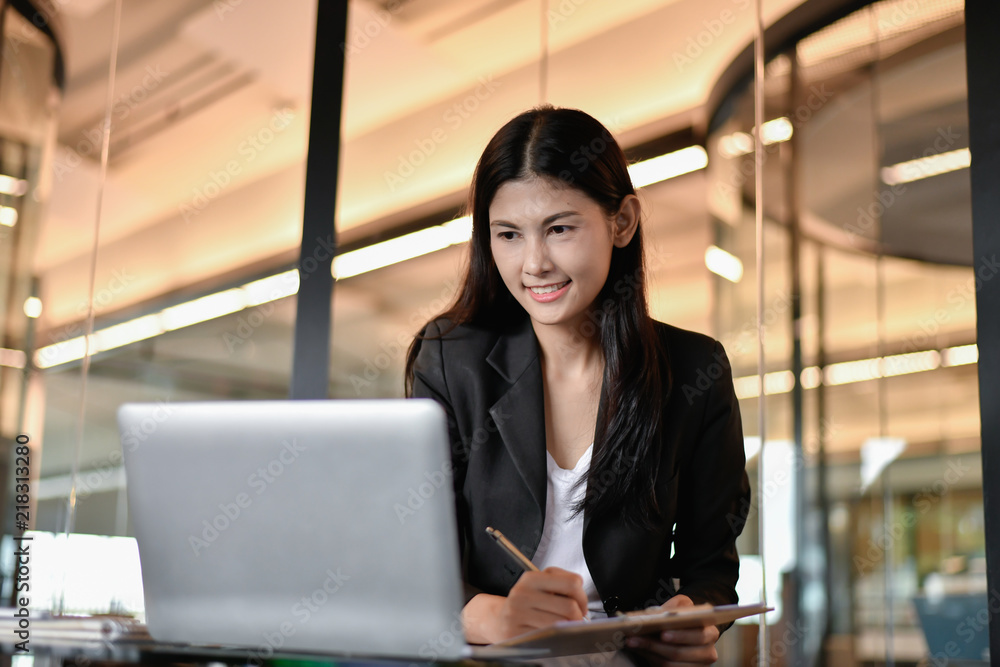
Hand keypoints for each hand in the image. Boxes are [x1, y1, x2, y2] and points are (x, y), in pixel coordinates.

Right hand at [463, 567, 587, 642]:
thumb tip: (581, 602)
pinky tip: (552, 633)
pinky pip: (548, 635)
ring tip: (566, 626)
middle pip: (569, 606)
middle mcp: (522, 594)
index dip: (582, 597)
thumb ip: (560, 584)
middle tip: (577, 619)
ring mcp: (518, 614)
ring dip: (569, 628)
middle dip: (579, 616)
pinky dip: (556, 635)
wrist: (498, 620)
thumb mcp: (539, 585)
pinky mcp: (516, 632)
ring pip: (560, 623)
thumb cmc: (525, 603)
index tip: (580, 604)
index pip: (572, 583)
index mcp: (531, 578)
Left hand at [624, 594, 719, 664]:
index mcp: (710, 632)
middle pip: (679, 652)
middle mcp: (708, 652)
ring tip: (632, 642)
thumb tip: (658, 615)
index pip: (698, 635)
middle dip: (655, 645)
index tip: (662, 633)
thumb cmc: (683, 618)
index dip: (680, 636)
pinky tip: (640, 649)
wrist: (684, 630)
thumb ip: (674, 606)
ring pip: (670, 663)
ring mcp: (698, 666)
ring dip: (648, 653)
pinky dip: (650, 659)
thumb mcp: (681, 606)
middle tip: (637, 638)